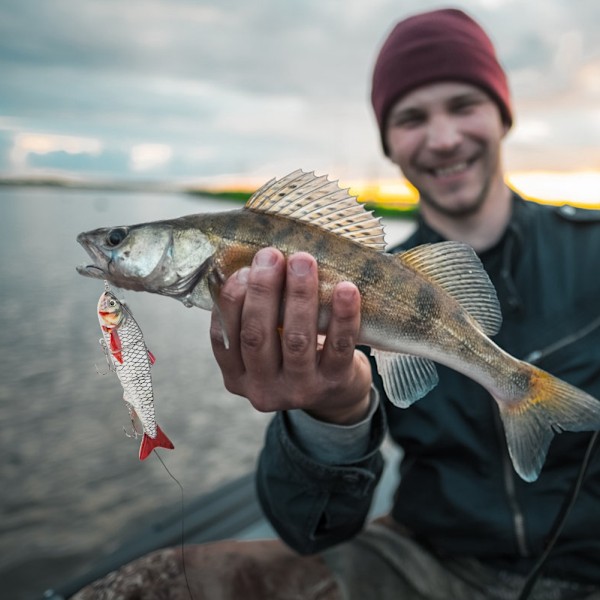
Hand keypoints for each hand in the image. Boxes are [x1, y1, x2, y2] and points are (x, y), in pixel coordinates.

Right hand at [210, 248, 371, 423]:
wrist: (337, 392)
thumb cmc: (293, 353)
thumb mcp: (266, 344)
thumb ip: (254, 315)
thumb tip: (253, 261)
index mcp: (237, 376)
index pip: (223, 338)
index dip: (231, 301)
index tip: (242, 269)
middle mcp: (263, 388)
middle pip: (257, 336)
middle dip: (263, 290)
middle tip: (271, 255)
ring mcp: (299, 390)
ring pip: (296, 340)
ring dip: (299, 295)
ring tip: (303, 261)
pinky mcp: (334, 383)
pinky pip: (339, 347)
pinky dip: (343, 316)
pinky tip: (346, 289)